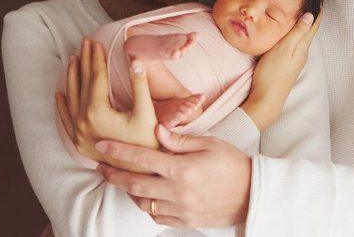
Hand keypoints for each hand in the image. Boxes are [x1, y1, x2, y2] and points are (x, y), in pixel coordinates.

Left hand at [56, 38, 158, 169]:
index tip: (96, 42)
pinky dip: (61, 105)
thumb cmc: (148, 143)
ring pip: (71, 99)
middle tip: (85, 43)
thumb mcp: (147, 111)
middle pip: (82, 84)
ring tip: (73, 59)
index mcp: (98, 111)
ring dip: (72, 77)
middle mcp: (83, 122)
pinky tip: (60, 92)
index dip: (96, 58)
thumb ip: (140, 84)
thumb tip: (135, 59)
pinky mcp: (79, 143)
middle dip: (83, 61)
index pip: (95, 77)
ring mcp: (79, 134)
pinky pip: (65, 120)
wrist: (140, 174)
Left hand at [95, 125, 250, 227]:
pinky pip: (157, 217)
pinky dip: (147, 206)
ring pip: (143, 203)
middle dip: (114, 175)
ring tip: (122, 179)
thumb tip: (156, 131)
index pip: (143, 159)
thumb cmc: (234, 164)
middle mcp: (179, 192)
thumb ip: (181, 140)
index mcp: (183, 169)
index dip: (120, 151)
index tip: (103, 146)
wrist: (254, 194)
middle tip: (100, 166)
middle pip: (135, 184)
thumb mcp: (210, 144)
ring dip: (129, 191)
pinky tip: (145, 195)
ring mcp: (181, 210)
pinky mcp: (185, 221)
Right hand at [242, 11, 320, 129]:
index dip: (317, 12)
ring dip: (303, 26)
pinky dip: (295, 36)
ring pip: (302, 39)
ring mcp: (295, 61)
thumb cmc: (272, 74)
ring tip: (300, 14)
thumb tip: (310, 15)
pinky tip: (289, 35)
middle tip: (309, 2)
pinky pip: (295, 46)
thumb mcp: (284, 49)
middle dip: (311, 16)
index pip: (313, 26)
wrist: (266, 100)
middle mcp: (302, 54)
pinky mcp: (287, 66)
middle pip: (309, 31)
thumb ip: (296, 33)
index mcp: (302, 47)